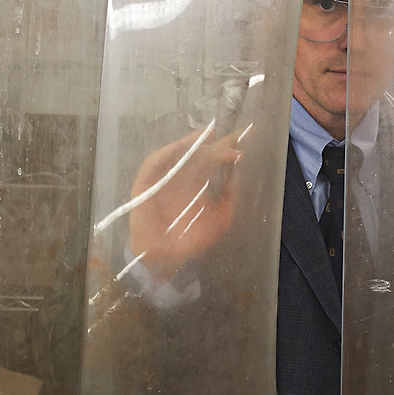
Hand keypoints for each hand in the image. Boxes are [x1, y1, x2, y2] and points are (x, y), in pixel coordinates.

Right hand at [128, 128, 242, 279]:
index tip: (247, 135)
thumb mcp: (219, 221)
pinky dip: (167, 154)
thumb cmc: (190, 240)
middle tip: (234, 142)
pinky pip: (154, 164)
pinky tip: (181, 147)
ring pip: (178, 154)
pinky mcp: (146, 184)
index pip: (216, 160)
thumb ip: (228, 199)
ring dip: (192, 144)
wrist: (165, 259)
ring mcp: (165, 178)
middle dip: (216, 145)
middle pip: (200, 153)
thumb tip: (236, 173)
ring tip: (208, 136)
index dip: (229, 147)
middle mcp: (184, 177)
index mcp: (200, 183)